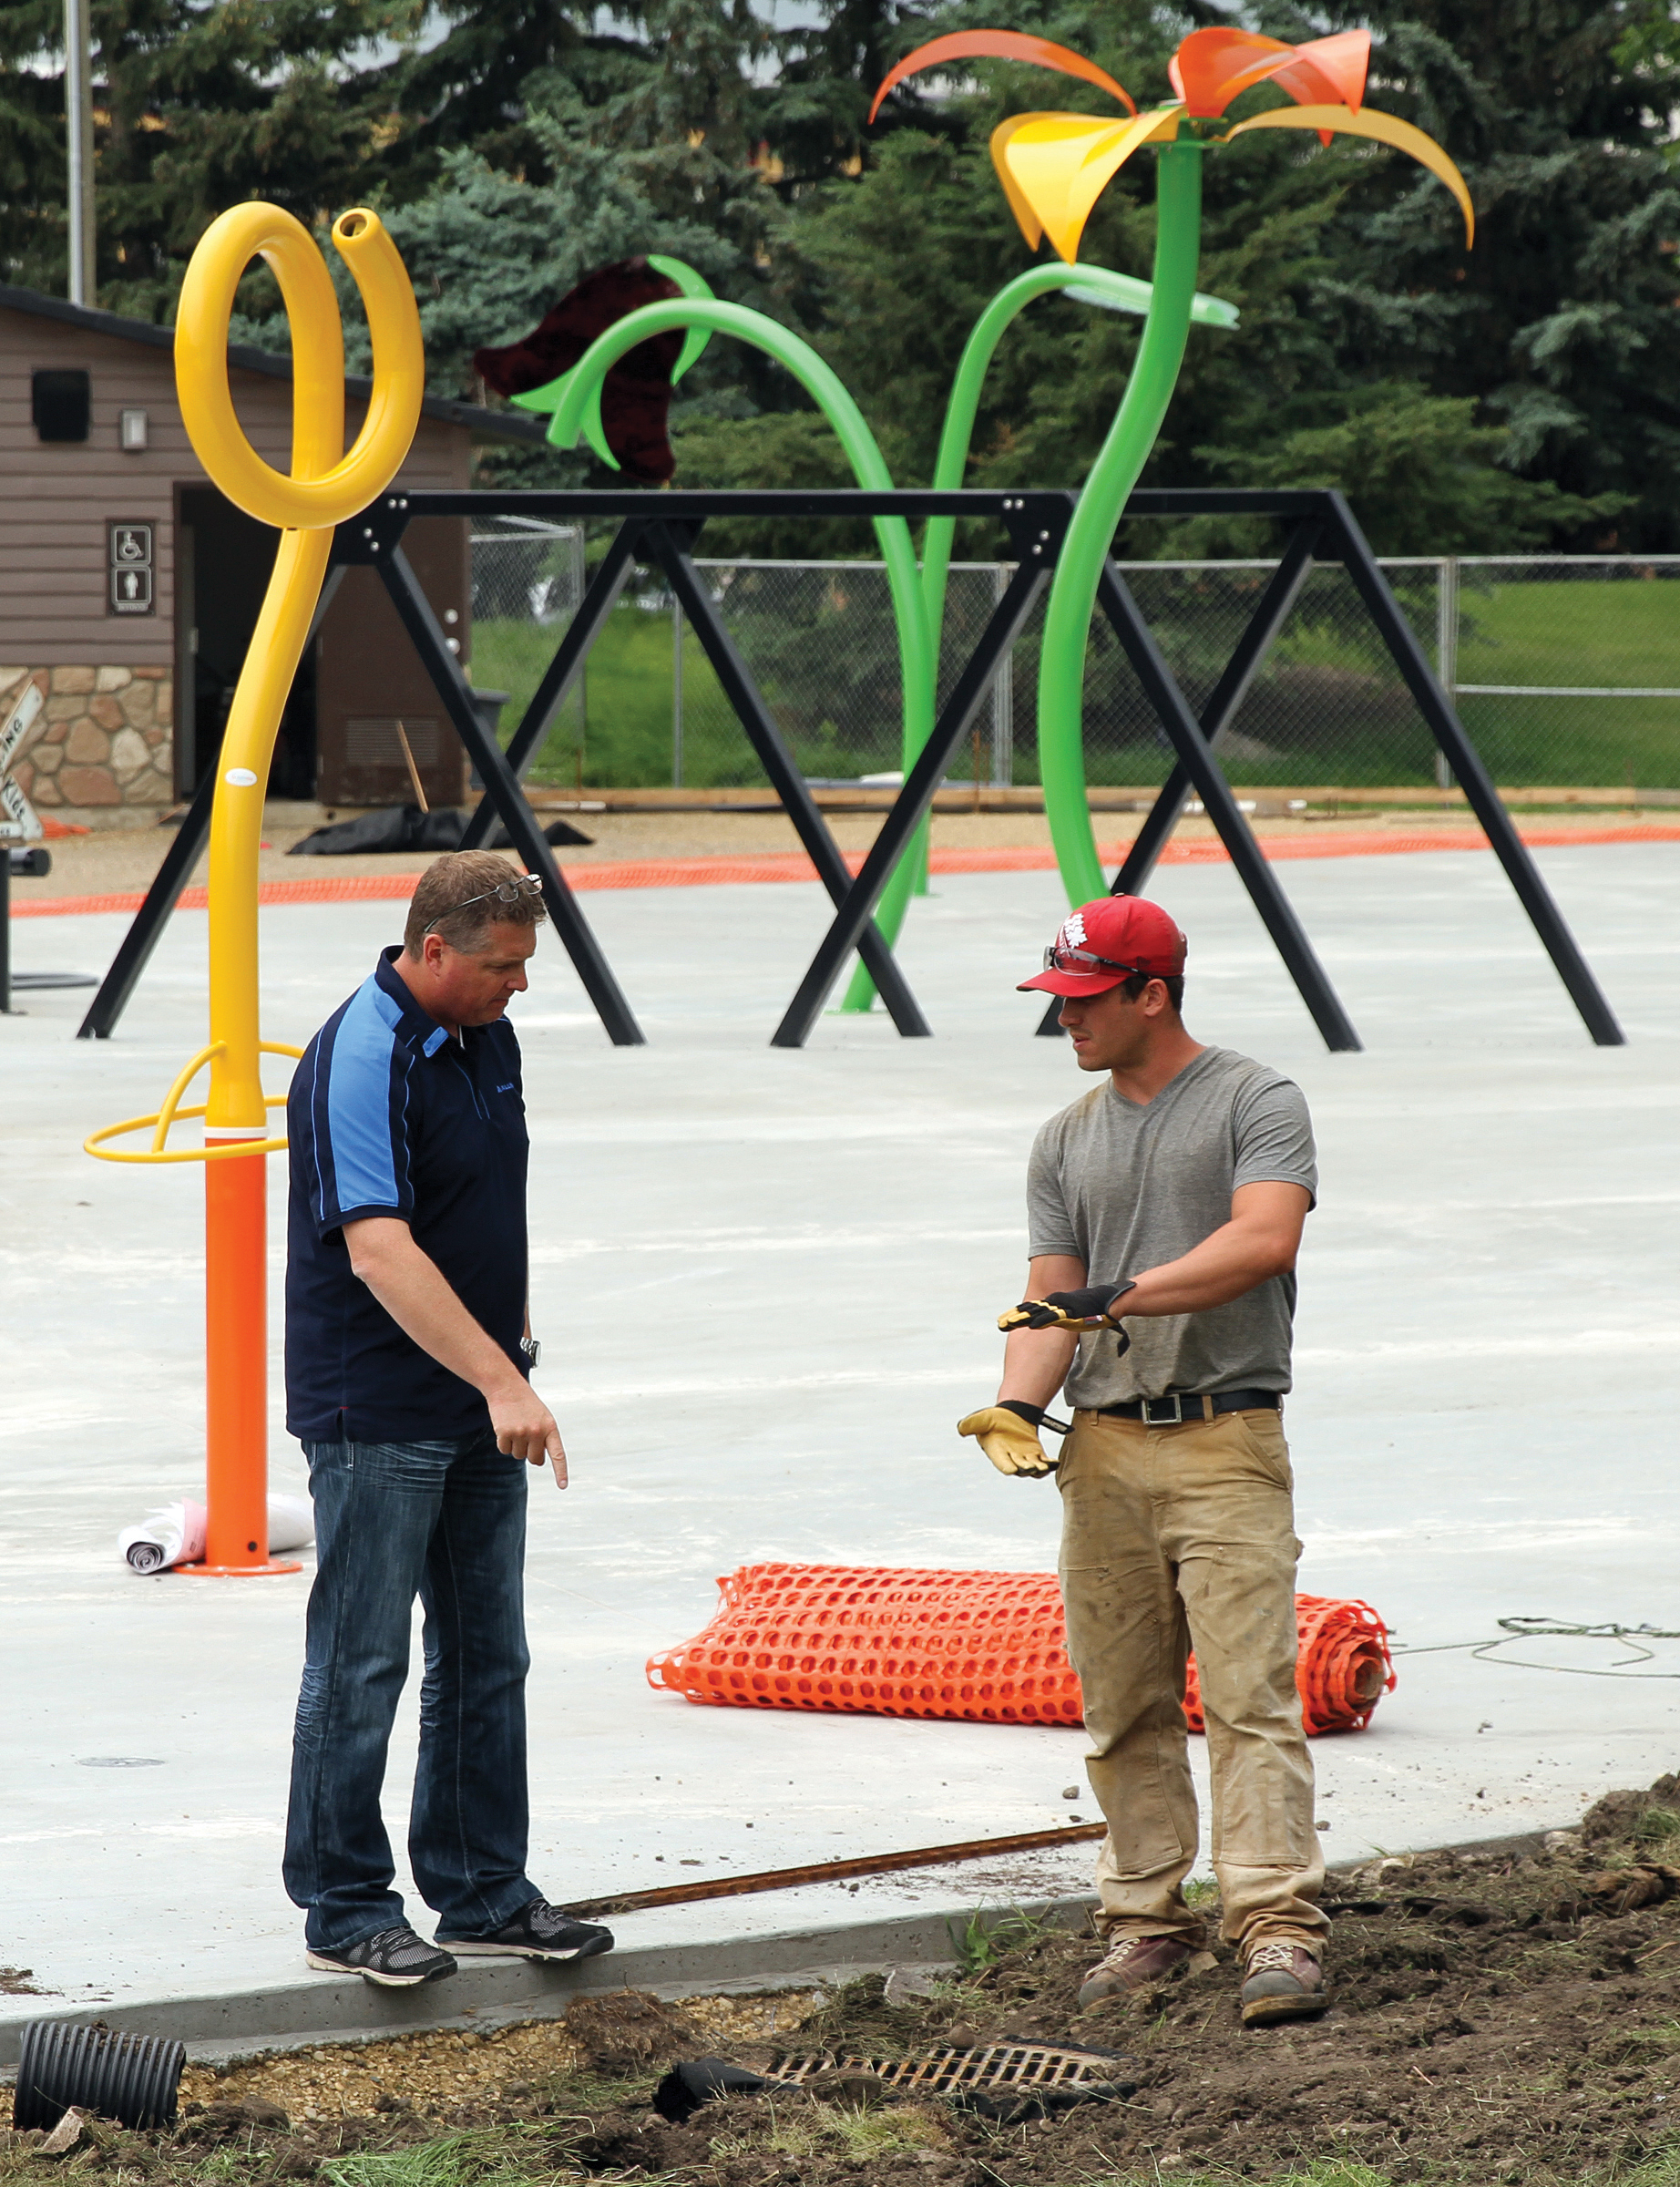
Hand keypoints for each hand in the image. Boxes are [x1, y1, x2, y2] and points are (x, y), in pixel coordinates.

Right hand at [488, 1381, 568, 1486]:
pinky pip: (504, 1450)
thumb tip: (538, 1462)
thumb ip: (545, 1439)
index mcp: (550, 1427)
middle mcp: (537, 1432)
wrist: (507, 1387)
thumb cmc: (527, 1405)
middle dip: (530, 1452)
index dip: (560, 1472)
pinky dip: (503, 1443)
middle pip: (534, 1459)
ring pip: (518, 1456)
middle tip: (526, 1433)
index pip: (558, 1454)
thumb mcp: (543, 1418)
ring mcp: (521, 1433)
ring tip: (516, 1426)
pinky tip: (505, 1427)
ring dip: (516, 1445)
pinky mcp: (505, 1433)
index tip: (563, 1486)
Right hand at [958, 1405, 1056, 1478]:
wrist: (1009, 1417)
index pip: (1002, 1463)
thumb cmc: (993, 1420)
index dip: (1007, 1466)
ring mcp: (1025, 1458)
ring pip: (1033, 1468)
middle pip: (1019, 1467)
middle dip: (1025, 1468)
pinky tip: (1055, 1462)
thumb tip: (960, 1429)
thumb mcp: (981, 1419)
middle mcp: (1011, 1459)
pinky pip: (1044, 1462)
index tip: (1013, 1469)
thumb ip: (971, 1424)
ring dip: (1040, 1469)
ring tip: (1046, 1466)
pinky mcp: (1036, 1454)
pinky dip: (1050, 1464)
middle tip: (1031, 1468)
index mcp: (997, 1453)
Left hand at [998, 1280, 1135, 1334]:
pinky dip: (1041, 1321)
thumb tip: (1068, 1328)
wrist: (1113, 1300)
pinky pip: (1054, 1317)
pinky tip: (1031, 1326)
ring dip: (1023, 1318)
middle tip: (1001, 1322)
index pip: (1036, 1310)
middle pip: (1032, 1310)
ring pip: (1039, 1313)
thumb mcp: (1080, 1316)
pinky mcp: (1071, 1312)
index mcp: (1059, 1306)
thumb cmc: (1099, 1308)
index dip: (1022, 1314)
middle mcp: (1058, 1304)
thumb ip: (1072, 1320)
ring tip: (1008, 1323)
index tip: (1008, 1319)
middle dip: (1016, 1316)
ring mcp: (1063, 1307)